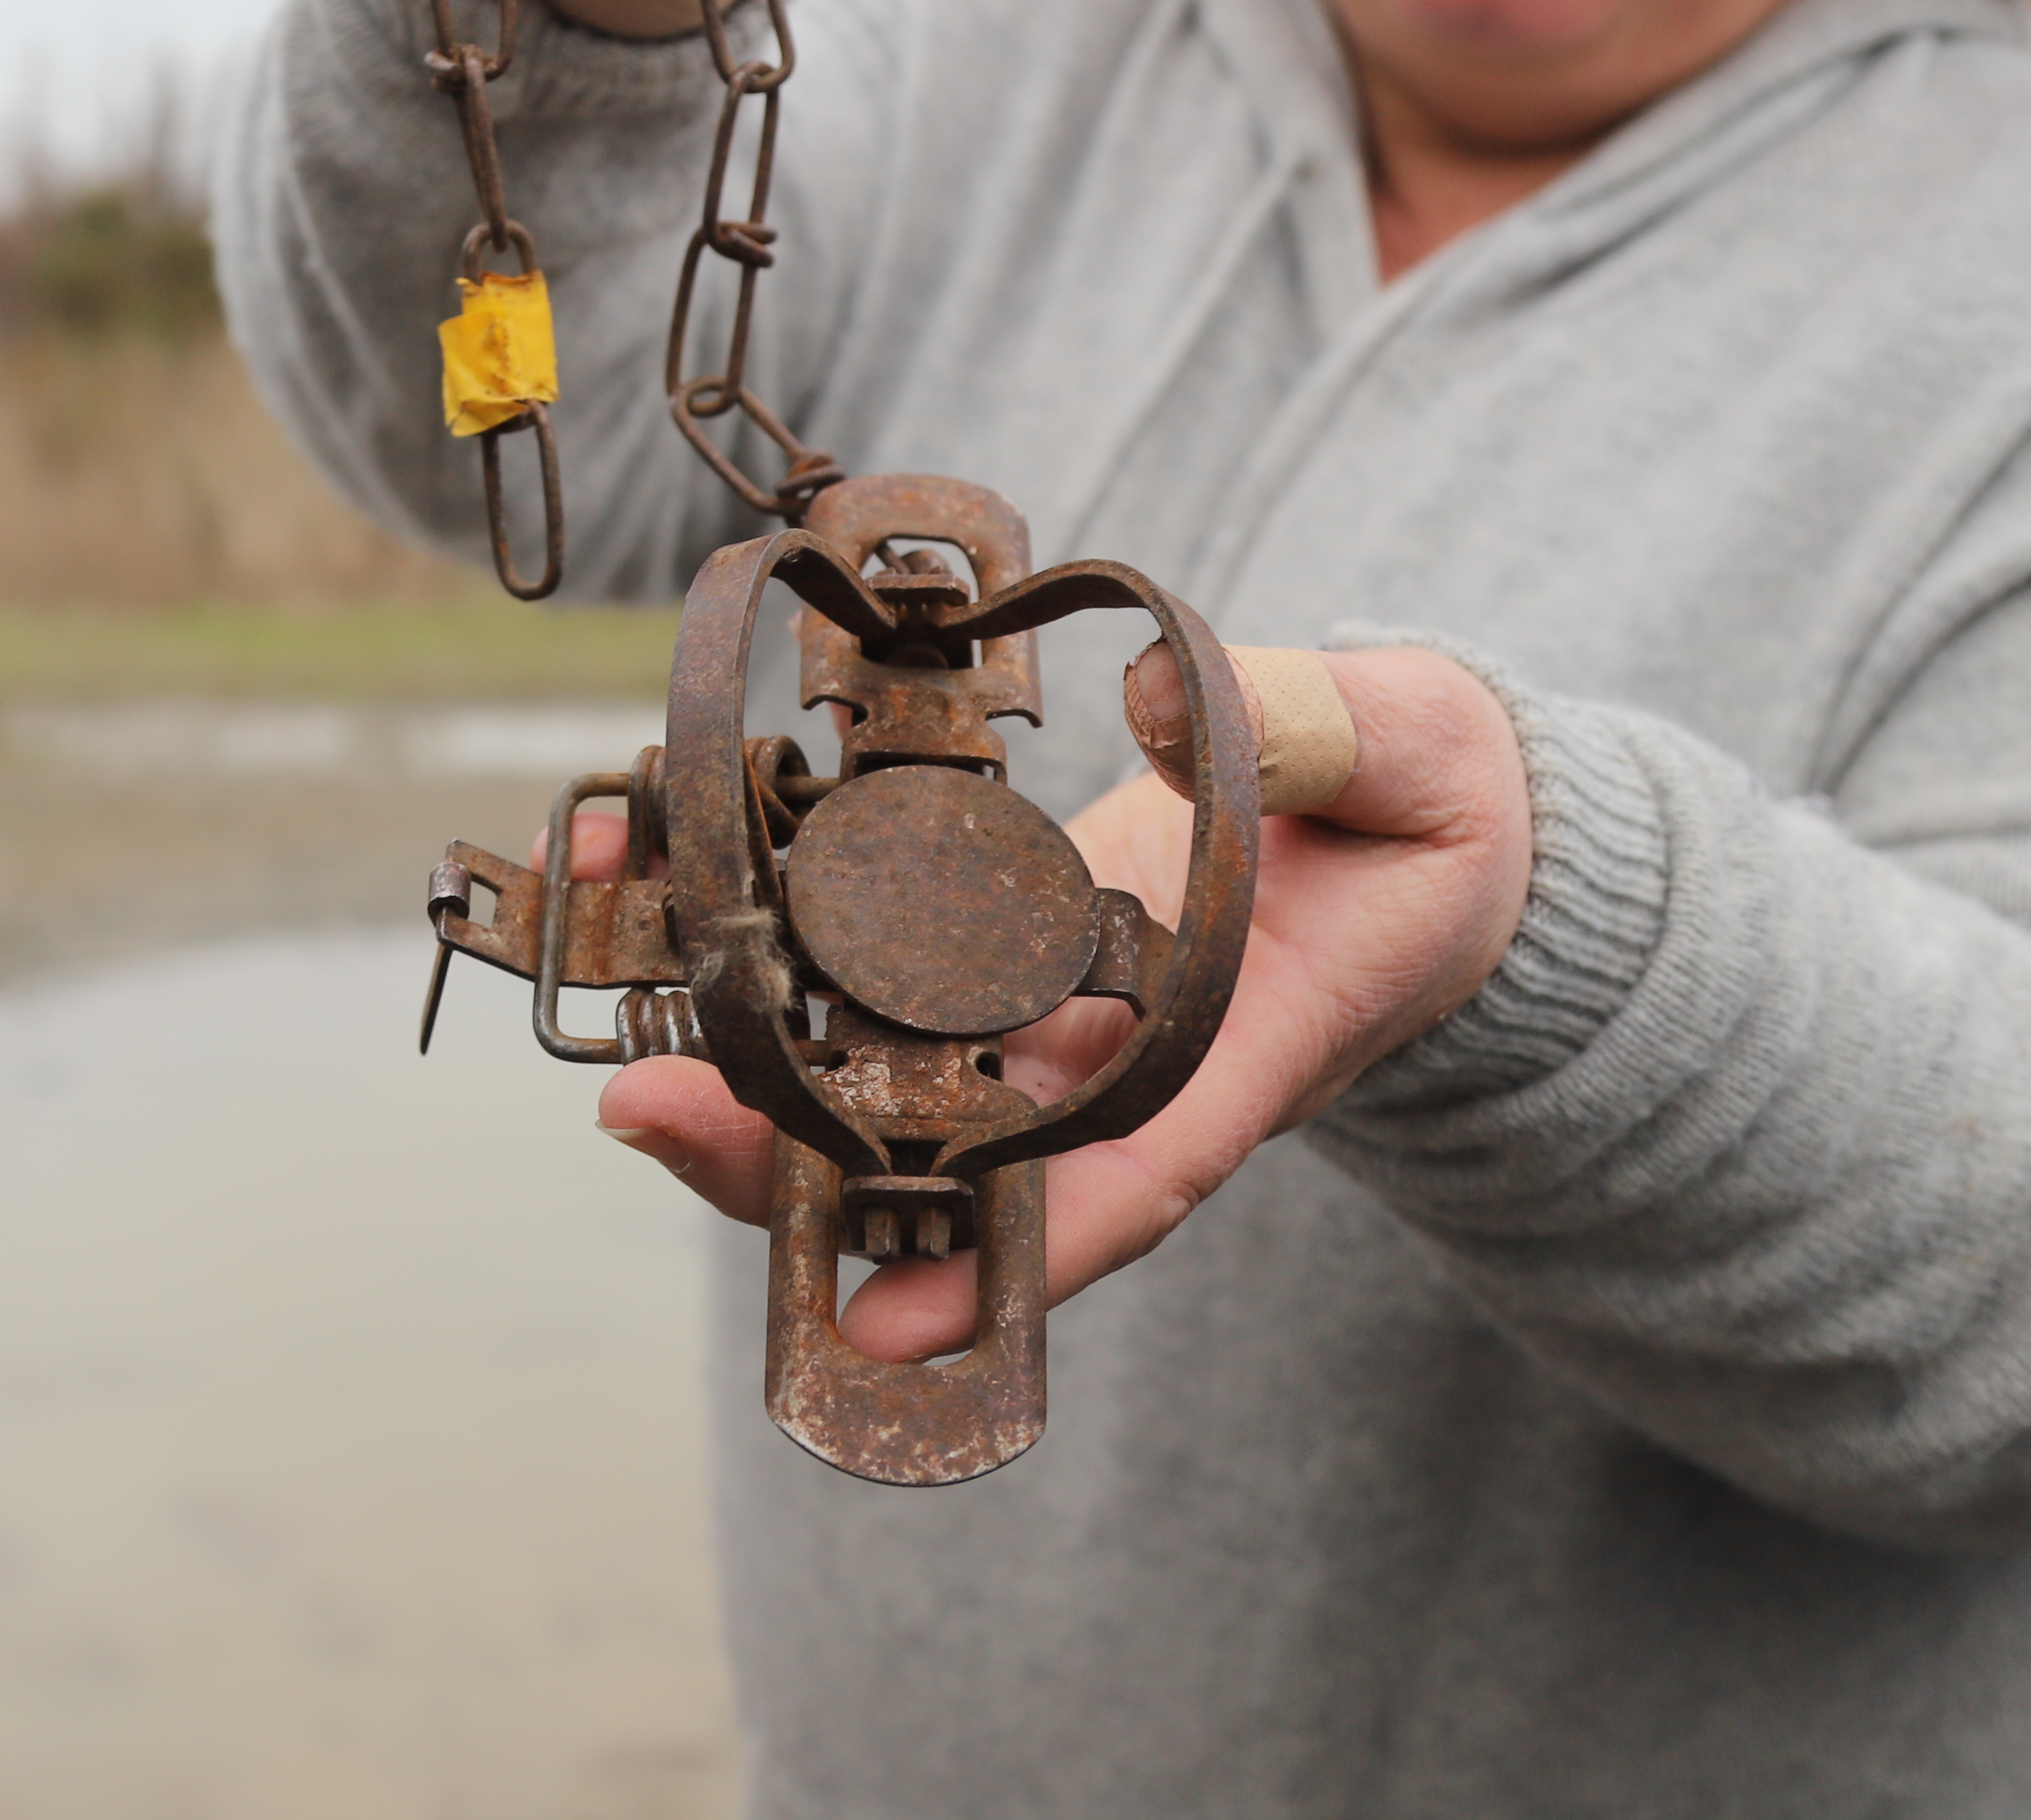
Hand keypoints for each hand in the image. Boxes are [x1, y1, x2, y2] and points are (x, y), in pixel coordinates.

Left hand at [594, 646, 1534, 1357]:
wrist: (1405, 810)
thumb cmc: (1424, 804)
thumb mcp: (1421, 752)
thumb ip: (1322, 726)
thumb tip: (1168, 705)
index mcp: (1232, 1049)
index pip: (1114, 1182)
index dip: (999, 1264)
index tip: (868, 1325)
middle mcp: (1108, 1059)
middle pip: (937, 1154)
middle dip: (790, 1160)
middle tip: (651, 1116)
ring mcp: (1034, 1011)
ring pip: (869, 1071)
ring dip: (733, 1060)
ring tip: (605, 1009)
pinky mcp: (982, 942)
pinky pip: (855, 965)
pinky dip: (751, 942)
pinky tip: (641, 879)